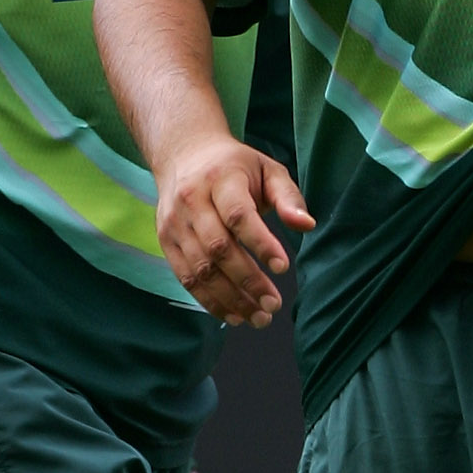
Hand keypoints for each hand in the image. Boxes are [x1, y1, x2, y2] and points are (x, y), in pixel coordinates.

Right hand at [154, 131, 313, 326]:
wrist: (184, 155)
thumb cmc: (235, 167)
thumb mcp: (267, 170)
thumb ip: (288, 197)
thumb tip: (307, 225)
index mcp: (220, 179)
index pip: (238, 215)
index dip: (260, 243)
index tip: (283, 266)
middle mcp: (192, 201)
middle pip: (218, 247)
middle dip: (248, 280)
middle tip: (274, 303)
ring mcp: (175, 223)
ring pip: (201, 269)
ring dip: (231, 298)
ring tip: (259, 317)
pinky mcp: (166, 242)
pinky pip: (186, 278)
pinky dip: (210, 301)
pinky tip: (234, 315)